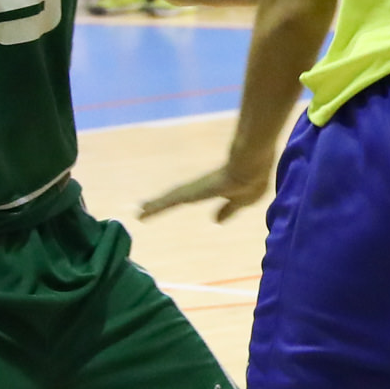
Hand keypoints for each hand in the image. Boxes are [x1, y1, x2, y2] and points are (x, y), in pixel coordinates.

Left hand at [141, 143, 276, 223]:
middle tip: (142, 210)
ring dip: (155, 206)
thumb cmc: (251, 182)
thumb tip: (216, 221)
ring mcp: (193, 189)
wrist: (250, 167)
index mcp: (210, 190)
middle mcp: (198, 188)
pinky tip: (143, 211)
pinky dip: (157, 206)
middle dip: (159, 205)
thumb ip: (228, 210)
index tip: (166, 205)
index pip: (189, 198)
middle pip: (175, 197)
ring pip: (169, 199)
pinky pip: (170, 201)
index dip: (176, 202)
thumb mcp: (242, 202)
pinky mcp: (191, 191)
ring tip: (139, 212)